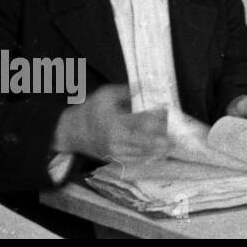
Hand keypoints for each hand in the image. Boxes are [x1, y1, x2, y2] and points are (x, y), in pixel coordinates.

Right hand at [52, 84, 170, 163]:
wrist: (70, 132)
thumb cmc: (90, 110)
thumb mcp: (105, 94)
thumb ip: (126, 91)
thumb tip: (145, 86)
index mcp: (115, 123)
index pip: (142, 121)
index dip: (158, 117)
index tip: (169, 111)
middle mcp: (116, 140)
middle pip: (145, 142)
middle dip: (162, 140)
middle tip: (176, 138)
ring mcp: (114, 152)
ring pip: (141, 153)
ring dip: (157, 150)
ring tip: (172, 146)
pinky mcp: (113, 159)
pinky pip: (134, 161)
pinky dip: (147, 158)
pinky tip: (159, 154)